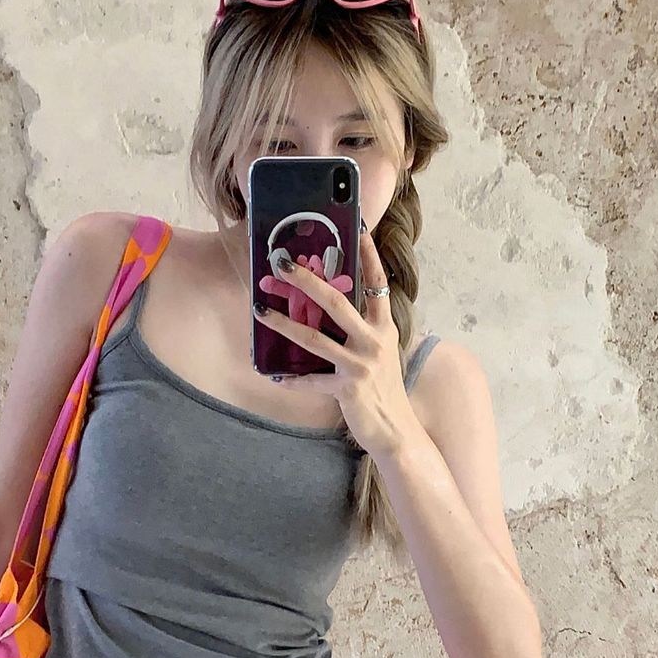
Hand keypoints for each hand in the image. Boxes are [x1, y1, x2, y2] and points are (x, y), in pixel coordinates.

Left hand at [254, 221, 416, 459]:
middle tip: (282, 264)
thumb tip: (331, 307)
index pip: (377, 283)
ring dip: (283, 324)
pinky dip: (293, 380)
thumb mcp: (379, 352)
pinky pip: (312, 381)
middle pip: (337, 302)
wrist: (397, 429)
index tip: (357, 228)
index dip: (368, 255)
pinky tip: (274, 376)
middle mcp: (375, 342)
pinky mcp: (348, 389)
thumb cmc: (384, 388)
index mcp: (384, 328)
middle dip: (307, 280)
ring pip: (314, 339)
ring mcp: (361, 365)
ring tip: (260, 311)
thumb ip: (362, 329)